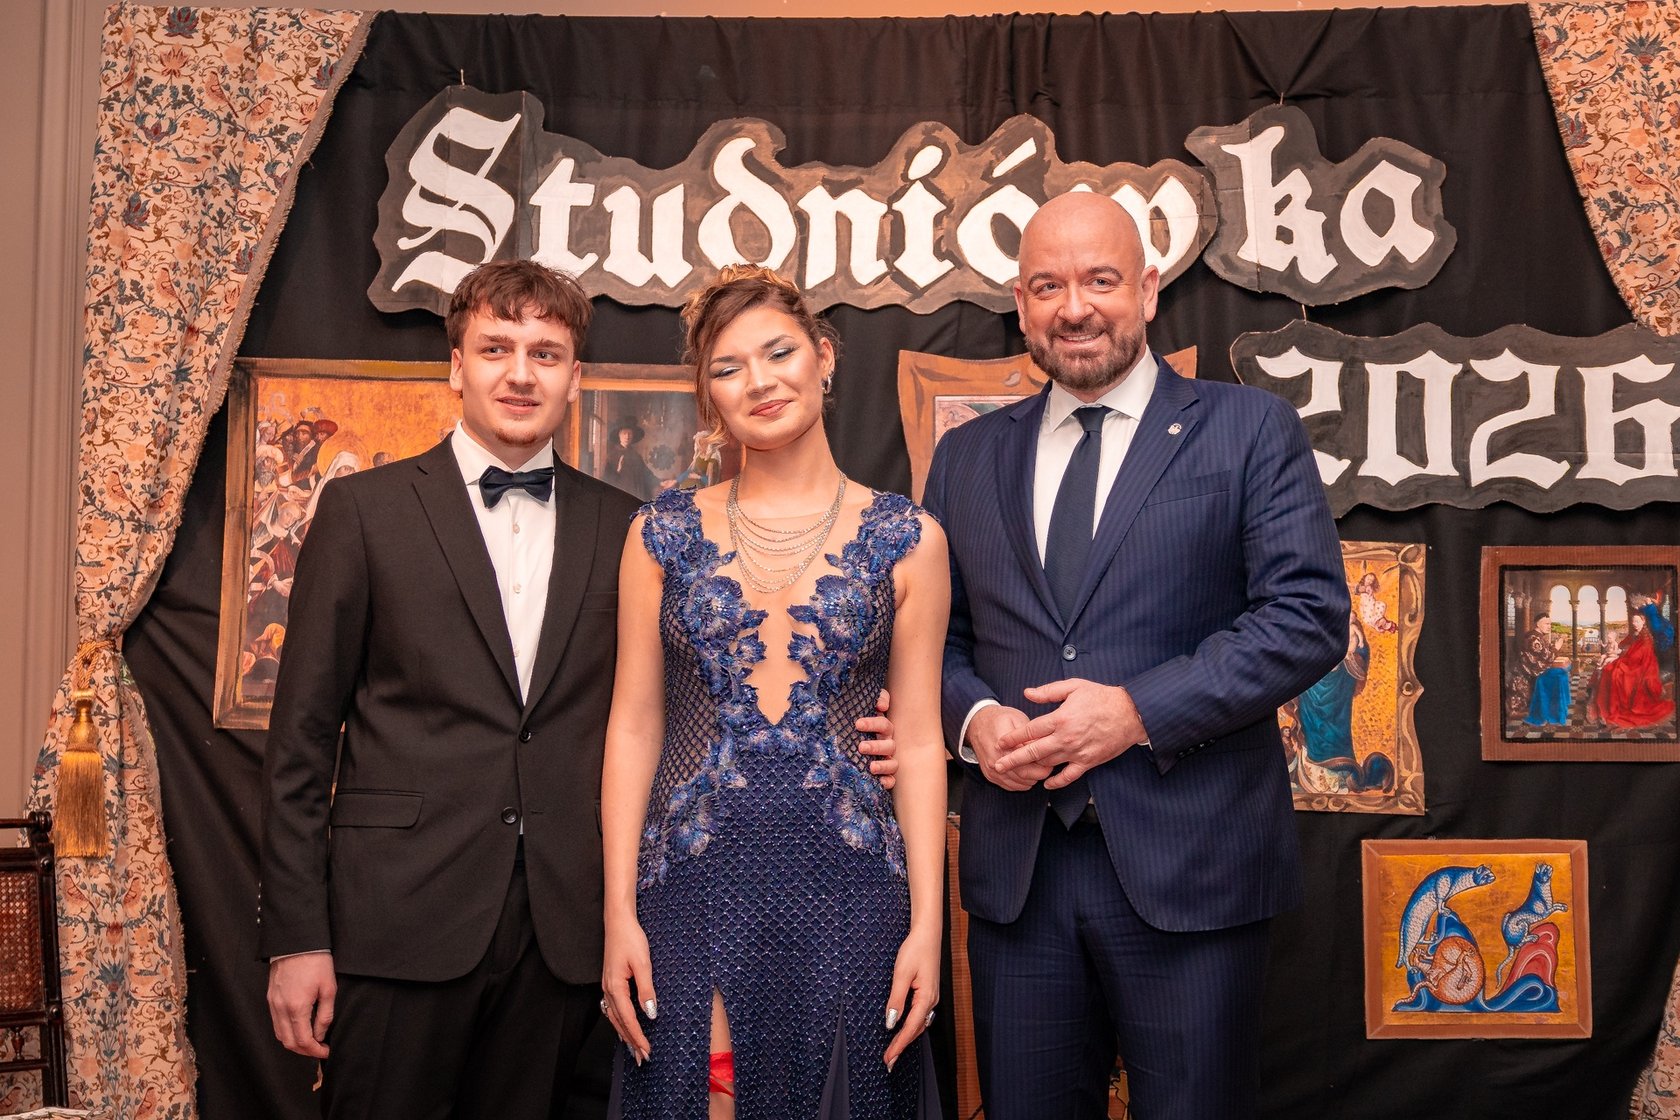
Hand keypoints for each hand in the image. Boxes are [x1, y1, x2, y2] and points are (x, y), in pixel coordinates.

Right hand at [267, 951, 335, 1058]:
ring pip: (280, 1035)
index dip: (315, 1051)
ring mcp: (273, 1004)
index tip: (326, 1051)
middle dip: (305, 1051)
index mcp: (297, 1008)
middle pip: (289, 1042)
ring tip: (311, 1041)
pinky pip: (276, 1023)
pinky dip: (286, 1032)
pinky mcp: (270, 999)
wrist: (297, 943)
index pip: (304, 1041)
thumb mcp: (328, 989)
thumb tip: (320, 1034)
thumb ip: (325, 1015)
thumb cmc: (316, 962)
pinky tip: (298, 1028)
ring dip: (294, 1043)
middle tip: (319, 1049)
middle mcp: (281, 1009)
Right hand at [602, 914, 656, 1063]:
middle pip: (619, 1023)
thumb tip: (650, 1013)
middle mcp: (608, 990)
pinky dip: (620, 1022)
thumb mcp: (643, 964)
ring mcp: (607, 986)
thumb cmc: (630, 939)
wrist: (618, 921)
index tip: (646, 1051)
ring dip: (624, 1034)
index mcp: (615, 987)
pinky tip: (625, 1026)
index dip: (638, 1037)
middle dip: (631, 1041)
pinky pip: (613, 1009)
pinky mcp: (610, 982)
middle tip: (641, 1058)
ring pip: (614, 1018)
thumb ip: (646, 989)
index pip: (628, 1019)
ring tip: (634, 1048)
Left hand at [856, 688, 897, 789]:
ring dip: (883, 765)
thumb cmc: (859, 725)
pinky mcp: (886, 775)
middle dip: (875, 746)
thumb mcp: (863, 710)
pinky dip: (887, 781)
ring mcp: (888, 760)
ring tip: (871, 767)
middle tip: (861, 747)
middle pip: (888, 745)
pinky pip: (891, 780)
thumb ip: (876, 700)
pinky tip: (880, 782)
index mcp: (883, 729)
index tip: (861, 722)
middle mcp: (887, 744)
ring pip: (892, 763)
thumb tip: (881, 705)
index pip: (883, 724)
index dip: (873, 723)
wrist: (854, 744)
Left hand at [882, 923, 940, 1071]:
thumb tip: (891, 1022)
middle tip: (889, 1061)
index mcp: (926, 998)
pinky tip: (904, 1030)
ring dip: (907, 1038)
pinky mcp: (928, 992)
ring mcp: (932, 997)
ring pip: (919, 1024)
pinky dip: (911, 1027)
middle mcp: (932, 1001)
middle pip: (916, 1030)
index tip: (889, 1059)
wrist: (927, 933)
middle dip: (902, 1046)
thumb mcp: (901, 974)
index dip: (899, 1045)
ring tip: (893, 1050)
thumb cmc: (915, 950)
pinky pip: (920, 1016)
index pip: (910, 1028)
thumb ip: (896, 1000)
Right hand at [967, 704, 1051, 790]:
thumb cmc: (999, 719)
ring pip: (1021, 784)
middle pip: (1027, 776)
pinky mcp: (990, 776)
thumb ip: (1030, 736)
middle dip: (1041, 772)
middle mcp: (996, 760)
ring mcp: (992, 770)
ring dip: (1032, 778)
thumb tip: (1044, 748)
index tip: (1051, 758)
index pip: (1030, 763)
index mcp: (1004, 746)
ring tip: (1036, 766)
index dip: (1045, 763)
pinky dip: (1022, 782)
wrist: (976, 723)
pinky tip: (1026, 773)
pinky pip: (1011, 786)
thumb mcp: (1018, 720)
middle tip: (1047, 764)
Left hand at [994, 679, 1145, 788]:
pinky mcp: (1088, 762)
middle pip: (1033, 752)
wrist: (1131, 713)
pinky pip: (1069, 776)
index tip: (1001, 743)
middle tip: (998, 765)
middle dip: (1013, 759)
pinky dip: (1056, 782)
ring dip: (1030, 770)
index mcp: (1060, 718)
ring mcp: (1077, 752)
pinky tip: (1046, 784)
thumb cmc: (1102, 697)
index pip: (1030, 730)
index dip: (1013, 738)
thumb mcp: (1074, 687)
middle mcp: (1066, 738)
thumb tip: (1027, 693)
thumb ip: (1048, 691)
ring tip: (1016, 774)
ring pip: (1048, 764)